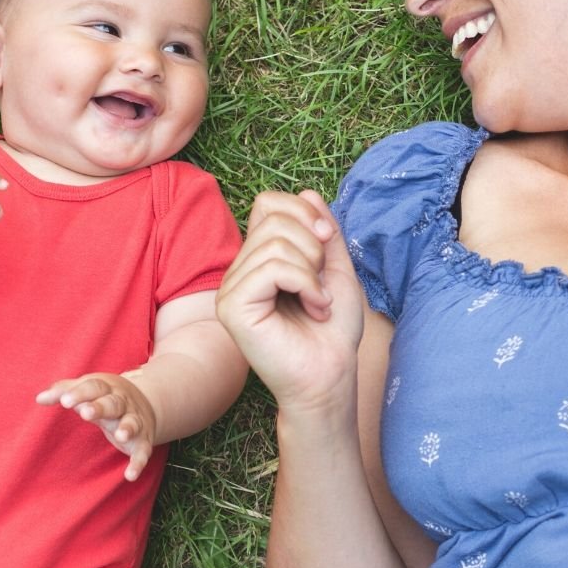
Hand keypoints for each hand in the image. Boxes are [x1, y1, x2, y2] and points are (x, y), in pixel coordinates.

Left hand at [36, 372, 158, 480]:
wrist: (149, 402)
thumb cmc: (105, 396)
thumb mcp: (87, 389)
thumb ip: (63, 391)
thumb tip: (39, 398)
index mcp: (107, 389)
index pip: (93, 387)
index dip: (79, 394)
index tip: (64, 401)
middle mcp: (123, 403)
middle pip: (113, 403)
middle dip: (101, 408)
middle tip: (85, 413)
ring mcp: (134, 421)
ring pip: (132, 423)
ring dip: (128, 429)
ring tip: (121, 436)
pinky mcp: (142, 441)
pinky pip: (143, 451)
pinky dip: (138, 462)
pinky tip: (130, 475)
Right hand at [215, 190, 365, 412]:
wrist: (330, 375)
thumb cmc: (333, 331)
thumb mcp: (335, 268)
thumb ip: (323, 231)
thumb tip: (307, 192)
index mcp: (259, 259)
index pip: (268, 203)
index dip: (303, 212)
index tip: (328, 241)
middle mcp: (239, 270)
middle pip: (273, 218)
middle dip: (313, 244)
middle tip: (323, 283)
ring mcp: (231, 289)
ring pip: (274, 244)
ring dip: (312, 271)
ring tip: (319, 302)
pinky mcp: (231, 307)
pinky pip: (271, 269)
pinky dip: (305, 284)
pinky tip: (314, 309)